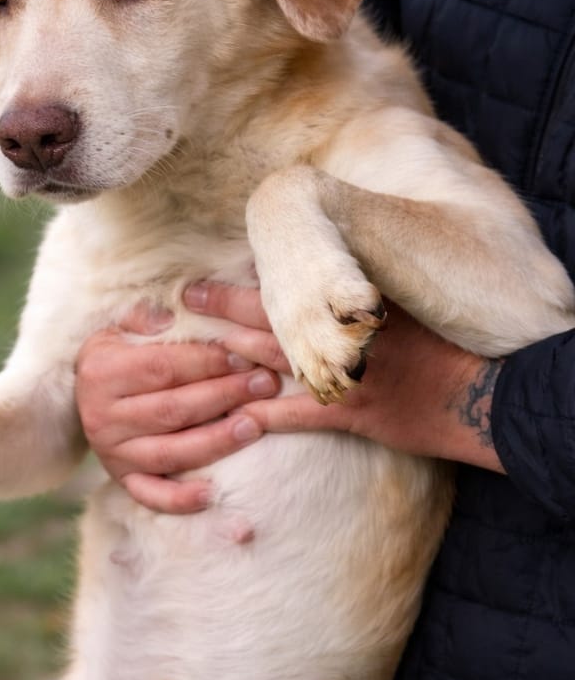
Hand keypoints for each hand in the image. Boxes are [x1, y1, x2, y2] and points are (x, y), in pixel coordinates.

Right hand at [75, 302, 279, 512]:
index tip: (245, 356)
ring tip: (254, 426)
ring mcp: (112, 453)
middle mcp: (101, 416)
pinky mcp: (122, 480)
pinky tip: (212, 494)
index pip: (162, 367)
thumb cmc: (122, 352)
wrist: (87, 392)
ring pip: (169, 452)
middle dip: (224, 396)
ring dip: (215, 442)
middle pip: (172, 409)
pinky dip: (180, 499)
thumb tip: (174, 315)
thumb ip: (149, 318)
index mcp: (101, 372)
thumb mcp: (124, 326)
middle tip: (265, 384)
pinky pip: (152, 495)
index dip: (207, 362)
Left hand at [184, 282, 504, 470]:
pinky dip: (264, 417)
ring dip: (233, 355)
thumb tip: (343, 265)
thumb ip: (377, 285)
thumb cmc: (456, 344)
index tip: (225, 262)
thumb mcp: (416, 301)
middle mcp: (347, 333)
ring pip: (275, 360)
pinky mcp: (353, 413)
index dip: (256, 273)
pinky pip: (298, 416)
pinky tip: (233, 417)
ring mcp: (347, 373)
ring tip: (195, 348)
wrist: (490, 393)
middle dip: (226, 304)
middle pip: (272, 314)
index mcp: (360, 301)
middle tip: (188, 293)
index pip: (298, 280)